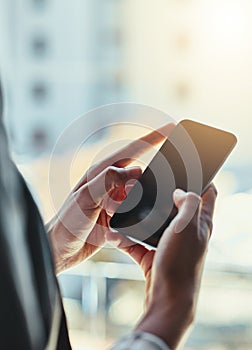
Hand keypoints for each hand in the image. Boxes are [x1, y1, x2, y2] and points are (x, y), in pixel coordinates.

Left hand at [47, 123, 174, 273]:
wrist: (61, 248)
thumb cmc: (67, 222)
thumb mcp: (85, 198)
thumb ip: (107, 181)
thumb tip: (134, 170)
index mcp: (101, 172)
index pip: (132, 150)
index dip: (153, 138)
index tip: (171, 127)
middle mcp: (111, 183)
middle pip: (140, 176)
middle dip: (139, 190)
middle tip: (112, 208)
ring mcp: (116, 199)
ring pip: (140, 196)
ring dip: (132, 209)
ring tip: (107, 219)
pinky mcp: (119, 215)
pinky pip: (135, 213)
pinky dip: (132, 221)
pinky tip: (117, 229)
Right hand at [107, 184, 216, 348]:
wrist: (167, 299)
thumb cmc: (180, 263)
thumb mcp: (186, 227)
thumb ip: (187, 203)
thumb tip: (179, 191)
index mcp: (200, 222)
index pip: (209, 194)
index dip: (202, 178)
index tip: (188, 167)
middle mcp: (186, 232)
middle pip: (175, 206)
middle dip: (160, 196)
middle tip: (144, 186)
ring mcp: (169, 244)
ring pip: (153, 223)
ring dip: (138, 217)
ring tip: (123, 207)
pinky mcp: (154, 255)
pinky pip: (138, 241)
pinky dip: (127, 238)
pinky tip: (115, 234)